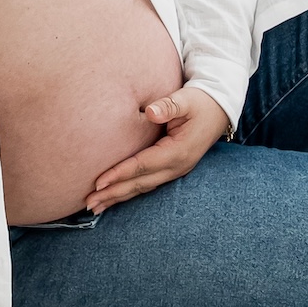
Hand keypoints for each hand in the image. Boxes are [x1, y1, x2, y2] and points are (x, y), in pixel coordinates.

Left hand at [86, 85, 232, 212]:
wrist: (219, 109)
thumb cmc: (200, 102)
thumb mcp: (186, 99)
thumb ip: (168, 105)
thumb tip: (149, 112)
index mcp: (178, 151)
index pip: (142, 166)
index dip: (119, 174)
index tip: (98, 182)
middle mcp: (177, 167)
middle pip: (140, 184)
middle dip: (113, 194)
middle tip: (88, 203)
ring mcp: (176, 171)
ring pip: (142, 188)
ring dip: (118, 197)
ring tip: (95, 207)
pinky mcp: (172, 170)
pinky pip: (147, 184)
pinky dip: (129, 191)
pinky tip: (114, 197)